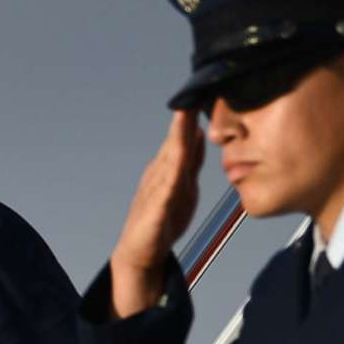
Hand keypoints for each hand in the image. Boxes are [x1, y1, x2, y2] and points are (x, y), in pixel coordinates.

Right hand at [108, 111, 204, 318]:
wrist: (139, 252)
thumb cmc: (162, 221)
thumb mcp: (183, 188)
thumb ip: (190, 163)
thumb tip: (198, 136)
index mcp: (168, 168)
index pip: (182, 138)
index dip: (190, 117)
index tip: (203, 93)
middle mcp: (159, 173)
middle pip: (174, 141)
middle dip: (183, 118)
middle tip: (193, 92)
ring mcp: (156, 188)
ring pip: (170, 158)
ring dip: (177, 136)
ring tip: (184, 114)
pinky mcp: (156, 207)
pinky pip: (167, 186)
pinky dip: (173, 168)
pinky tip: (178, 157)